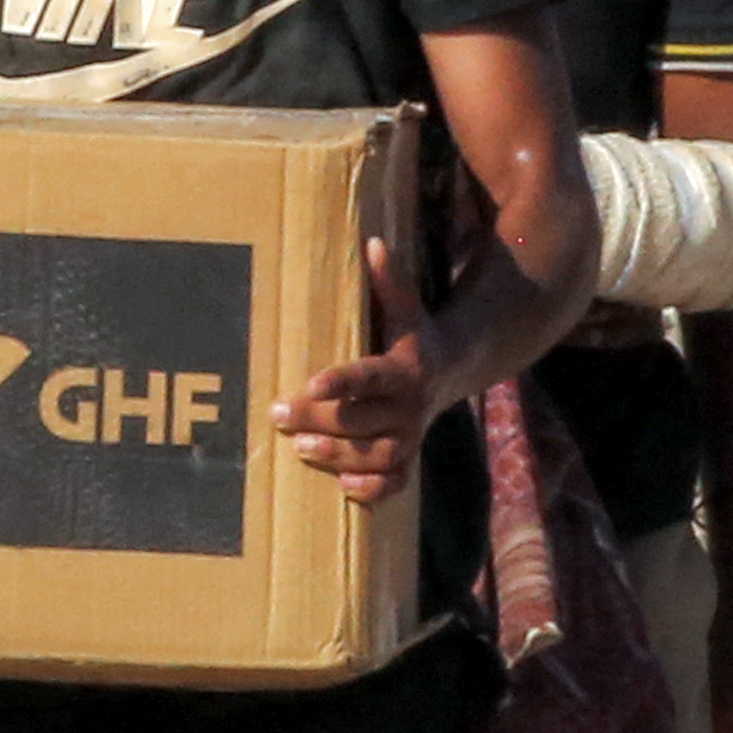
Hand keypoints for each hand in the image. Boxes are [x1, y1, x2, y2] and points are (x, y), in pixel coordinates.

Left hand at [268, 233, 440, 502]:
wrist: (453, 370)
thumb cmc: (413, 335)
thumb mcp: (405, 307)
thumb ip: (388, 280)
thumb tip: (372, 242)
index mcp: (406, 367)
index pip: (371, 376)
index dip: (343, 382)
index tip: (310, 383)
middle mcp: (411, 405)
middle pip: (366, 419)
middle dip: (322, 420)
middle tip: (279, 413)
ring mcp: (412, 434)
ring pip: (379, 455)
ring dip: (341, 455)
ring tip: (301, 448)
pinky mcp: (411, 456)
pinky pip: (398, 481)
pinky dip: (374, 489)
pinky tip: (344, 485)